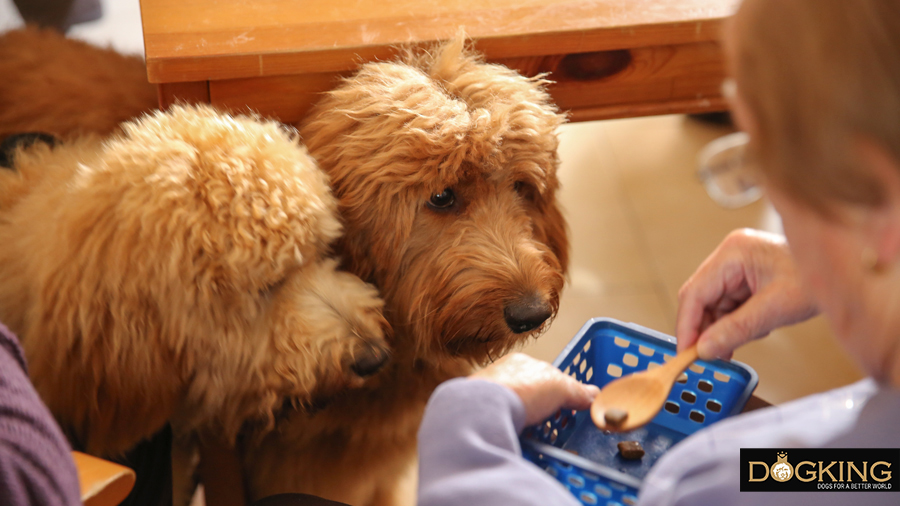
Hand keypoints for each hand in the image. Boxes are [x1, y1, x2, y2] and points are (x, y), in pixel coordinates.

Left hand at [471, 353, 598, 425]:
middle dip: (539, 407)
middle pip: (528, 391)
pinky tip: (512, 435)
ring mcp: (487, 393)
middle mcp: (502, 374)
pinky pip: (497, 420)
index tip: (567, 408)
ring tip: (532, 435)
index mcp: (522, 362)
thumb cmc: (519, 390)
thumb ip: (578, 391)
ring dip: (522, 418)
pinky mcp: (477, 413)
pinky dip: (506, 427)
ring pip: (511, 406)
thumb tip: (595, 394)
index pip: (546, 375)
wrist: (482, 410)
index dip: (559, 392)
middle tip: (550, 425)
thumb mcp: (560, 388)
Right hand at [676, 229, 818, 359]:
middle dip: (705, 329)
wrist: (846, 273)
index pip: (695, 292)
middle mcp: (730, 255)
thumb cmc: (817, 279)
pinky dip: (733, 323)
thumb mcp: (774, 309)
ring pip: (713, 304)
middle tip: (707, 356)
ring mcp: (737, 265)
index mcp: (733, 253)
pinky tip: (747, 333)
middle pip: (701, 298)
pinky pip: (728, 304)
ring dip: (721, 328)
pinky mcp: (746, 276)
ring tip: (734, 346)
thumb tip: (705, 349)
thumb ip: (736, 330)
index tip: (686, 352)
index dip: (687, 325)